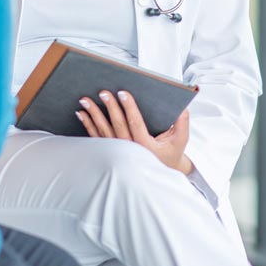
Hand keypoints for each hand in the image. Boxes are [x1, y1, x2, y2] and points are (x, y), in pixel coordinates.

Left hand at [76, 90, 192, 173]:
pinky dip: (87, 125)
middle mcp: (130, 150)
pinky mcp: (109, 151)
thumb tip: (184, 108)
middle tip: (103, 92)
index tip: (123, 93)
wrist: (159, 173)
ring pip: (103, 131)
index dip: (129, 107)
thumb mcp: (180, 141)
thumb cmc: (169, 153)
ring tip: (85, 100)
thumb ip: (182, 124)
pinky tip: (81, 113)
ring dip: (93, 114)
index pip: (136, 123)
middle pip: (117, 125)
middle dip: (109, 107)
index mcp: (146, 146)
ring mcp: (117, 151)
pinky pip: (96, 137)